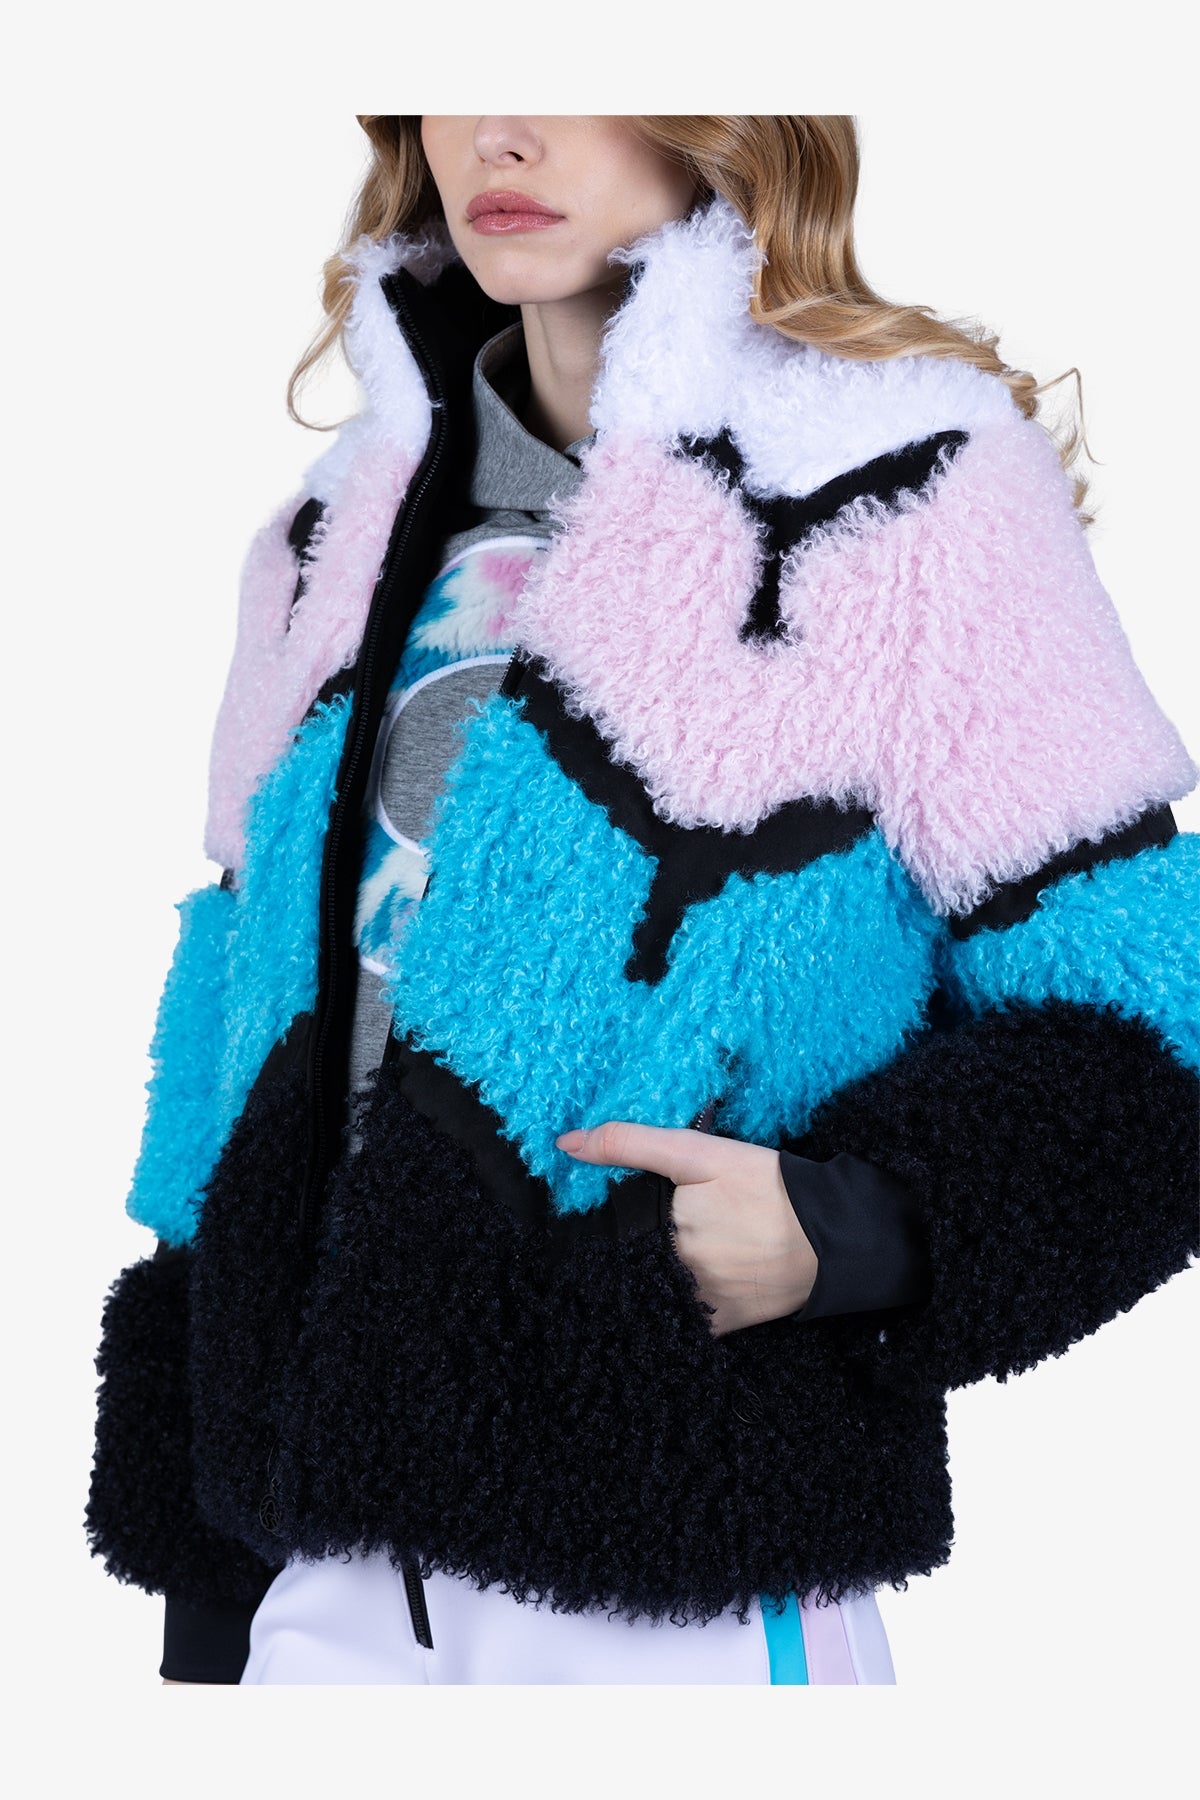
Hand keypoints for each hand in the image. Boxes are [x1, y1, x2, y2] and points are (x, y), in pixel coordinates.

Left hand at [555, 1121, 817, 1334]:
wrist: (832, 1235)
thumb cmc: (767, 1186)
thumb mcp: (700, 1152)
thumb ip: (631, 1143)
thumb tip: (566, 1144)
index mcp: (660, 1232)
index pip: (603, 1235)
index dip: (592, 1227)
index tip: (583, 1220)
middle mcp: (673, 1276)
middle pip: (625, 1266)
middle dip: (616, 1255)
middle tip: (616, 1242)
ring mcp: (697, 1306)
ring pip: (648, 1296)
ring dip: (639, 1283)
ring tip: (646, 1263)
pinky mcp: (721, 1326)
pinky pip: (679, 1323)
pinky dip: (672, 1308)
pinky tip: (673, 1290)